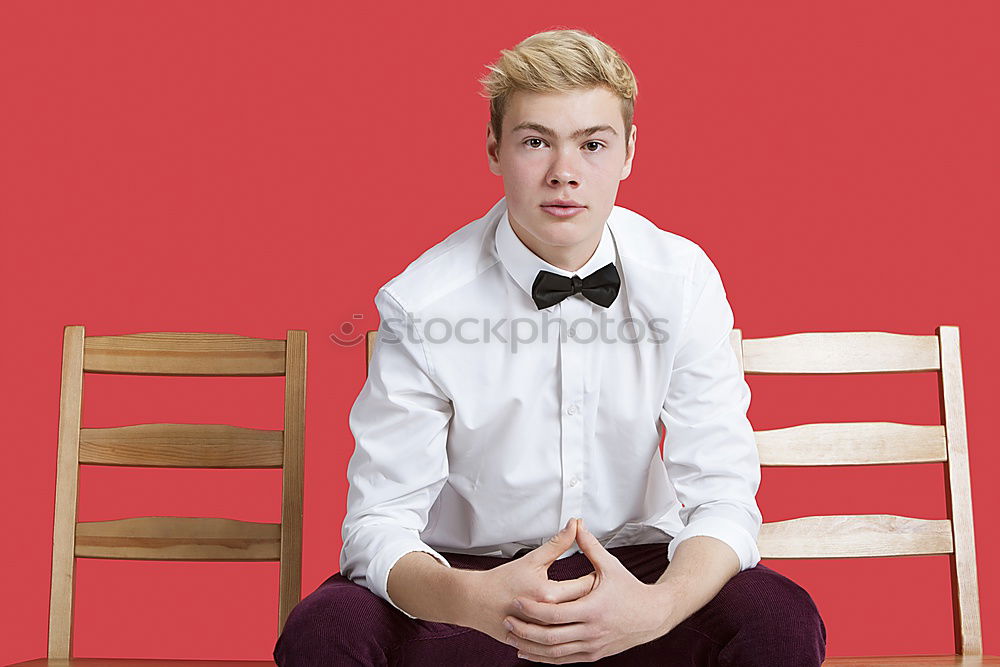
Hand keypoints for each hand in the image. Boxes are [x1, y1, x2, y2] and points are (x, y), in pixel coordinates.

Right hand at [463, 517, 596, 648]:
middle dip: (594, 598)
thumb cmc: (501, 581)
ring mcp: (542, 632)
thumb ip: (557, 544)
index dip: (596, 579)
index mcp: (549, 595)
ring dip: (582, 616)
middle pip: (584, 608)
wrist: (475, 602)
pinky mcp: (537, 643)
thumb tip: (574, 526)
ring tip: (589, 606)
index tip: (600, 574)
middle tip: (600, 589)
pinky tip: (571, 621)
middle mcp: (548, 616)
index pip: (586, 587)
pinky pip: (559, 639)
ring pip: (574, 626)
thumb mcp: (531, 560)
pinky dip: (568, 629)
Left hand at [503, 519, 673, 662]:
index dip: (532, 609)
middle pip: (550, 636)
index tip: (516, 602)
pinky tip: (530, 651)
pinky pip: (564, 660)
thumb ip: (590, 546)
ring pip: (555, 652)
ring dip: (531, 647)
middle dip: (526, 630)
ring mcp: (592, 646)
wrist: (652, 616)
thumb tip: (576, 523)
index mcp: (592, 609)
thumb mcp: (610, 566)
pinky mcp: (593, 655)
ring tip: (513, 637)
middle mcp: (592, 631)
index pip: (554, 613)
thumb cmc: (631, 590)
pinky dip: (545, 658)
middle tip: (508, 621)